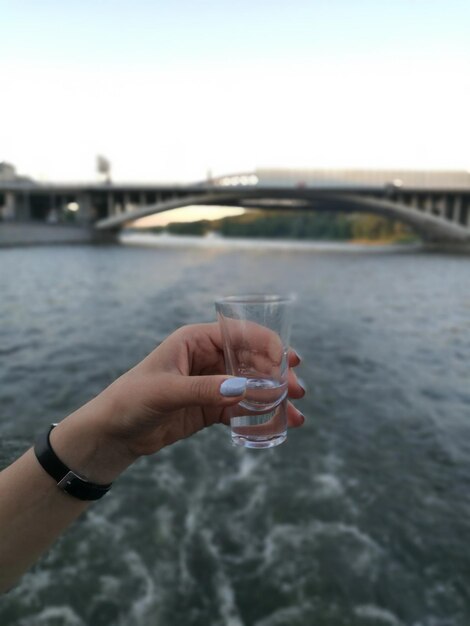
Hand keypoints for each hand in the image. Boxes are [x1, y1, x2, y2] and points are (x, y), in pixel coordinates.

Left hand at [101, 322, 304, 458]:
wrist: (113, 434)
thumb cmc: (131, 400)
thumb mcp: (165, 391)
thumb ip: (203, 390)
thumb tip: (242, 390)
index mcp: (195, 340)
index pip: (239, 335)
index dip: (267, 345)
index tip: (288, 361)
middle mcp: (206, 358)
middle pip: (251, 361)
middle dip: (277, 375)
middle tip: (298, 390)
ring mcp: (210, 383)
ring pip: (250, 387)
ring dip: (274, 398)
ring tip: (296, 413)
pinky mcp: (210, 407)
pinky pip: (241, 409)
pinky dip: (259, 416)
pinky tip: (278, 425)